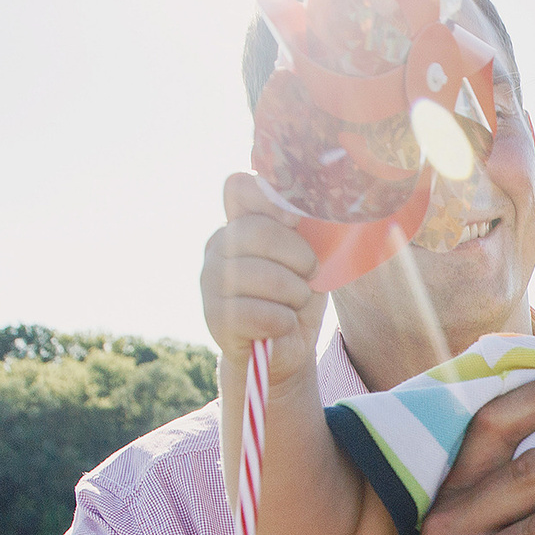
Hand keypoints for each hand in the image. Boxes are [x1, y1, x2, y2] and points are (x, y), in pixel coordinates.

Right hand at [200, 173, 330, 391]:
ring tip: (296, 302)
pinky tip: (284, 323)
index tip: (295, 218)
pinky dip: (284, 321)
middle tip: (311, 274)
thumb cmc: (297, 295)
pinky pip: (260, 313)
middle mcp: (218, 245)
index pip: (239, 187)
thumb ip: (307, 229)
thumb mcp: (308, 257)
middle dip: (298, 255)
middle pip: (257, 232)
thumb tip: (324, 204)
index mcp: (240, 222)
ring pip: (262, 276)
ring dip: (295, 293)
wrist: (283, 348)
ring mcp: (211, 280)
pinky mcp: (215, 317)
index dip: (269, 196)